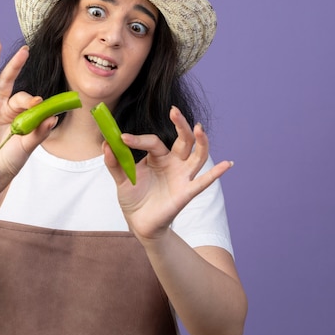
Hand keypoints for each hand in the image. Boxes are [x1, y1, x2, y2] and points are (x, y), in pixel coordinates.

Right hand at [0, 39, 55, 193]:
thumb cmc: (10, 161)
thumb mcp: (28, 146)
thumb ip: (39, 131)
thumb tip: (52, 116)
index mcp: (14, 112)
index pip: (22, 98)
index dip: (30, 99)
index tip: (38, 103)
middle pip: (6, 80)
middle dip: (15, 65)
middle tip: (25, 50)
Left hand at [103, 106, 232, 240]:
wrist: (139, 223)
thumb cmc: (133, 198)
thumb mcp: (121, 179)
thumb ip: (114, 162)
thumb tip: (106, 144)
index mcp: (158, 157)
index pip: (153, 142)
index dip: (137, 140)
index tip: (122, 137)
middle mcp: (173, 163)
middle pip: (183, 140)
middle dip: (181, 124)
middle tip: (174, 110)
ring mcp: (182, 176)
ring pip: (197, 155)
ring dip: (201, 142)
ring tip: (199, 128)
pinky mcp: (186, 192)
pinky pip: (203, 182)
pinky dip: (216, 173)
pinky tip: (227, 164)